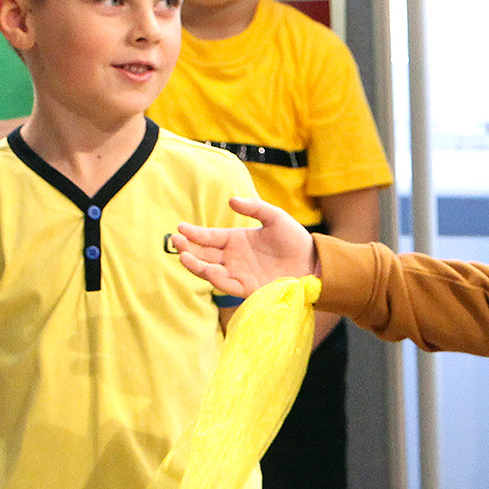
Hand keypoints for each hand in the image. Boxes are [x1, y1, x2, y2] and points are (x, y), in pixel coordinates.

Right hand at [173, 196, 317, 297]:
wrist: (313, 263)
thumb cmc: (294, 239)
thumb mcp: (275, 217)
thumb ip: (255, 208)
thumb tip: (232, 200)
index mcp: (236, 240)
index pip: (209, 237)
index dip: (194, 233)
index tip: (180, 228)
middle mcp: (233, 258)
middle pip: (204, 254)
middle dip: (188, 248)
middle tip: (175, 241)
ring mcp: (238, 273)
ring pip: (210, 270)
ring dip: (195, 264)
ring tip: (182, 256)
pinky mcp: (247, 288)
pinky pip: (226, 284)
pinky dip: (215, 278)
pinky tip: (206, 269)